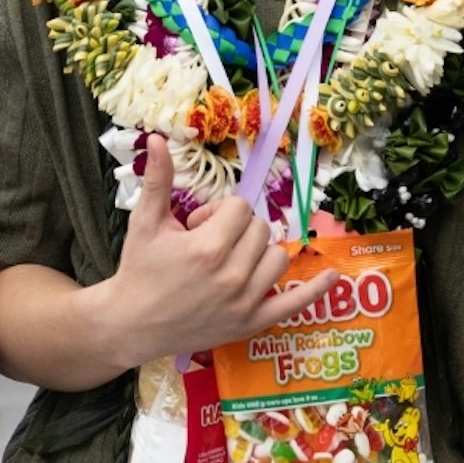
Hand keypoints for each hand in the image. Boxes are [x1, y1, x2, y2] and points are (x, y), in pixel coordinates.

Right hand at [79, 135, 336, 370]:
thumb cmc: (138, 269)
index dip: (217, 212)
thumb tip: (159, 138)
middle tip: (206, 245)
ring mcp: (245, 302)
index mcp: (207, 248)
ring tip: (230, 261)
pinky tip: (332, 276)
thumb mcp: (144, 222)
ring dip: (259, 252)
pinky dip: (316, 290)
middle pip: (260, 230)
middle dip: (236, 229)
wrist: (131, 323)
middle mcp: (232, 275)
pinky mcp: (251, 323)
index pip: (239, 209)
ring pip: (277, 258)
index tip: (196, 226)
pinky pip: (294, 304)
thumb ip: (158, 180)